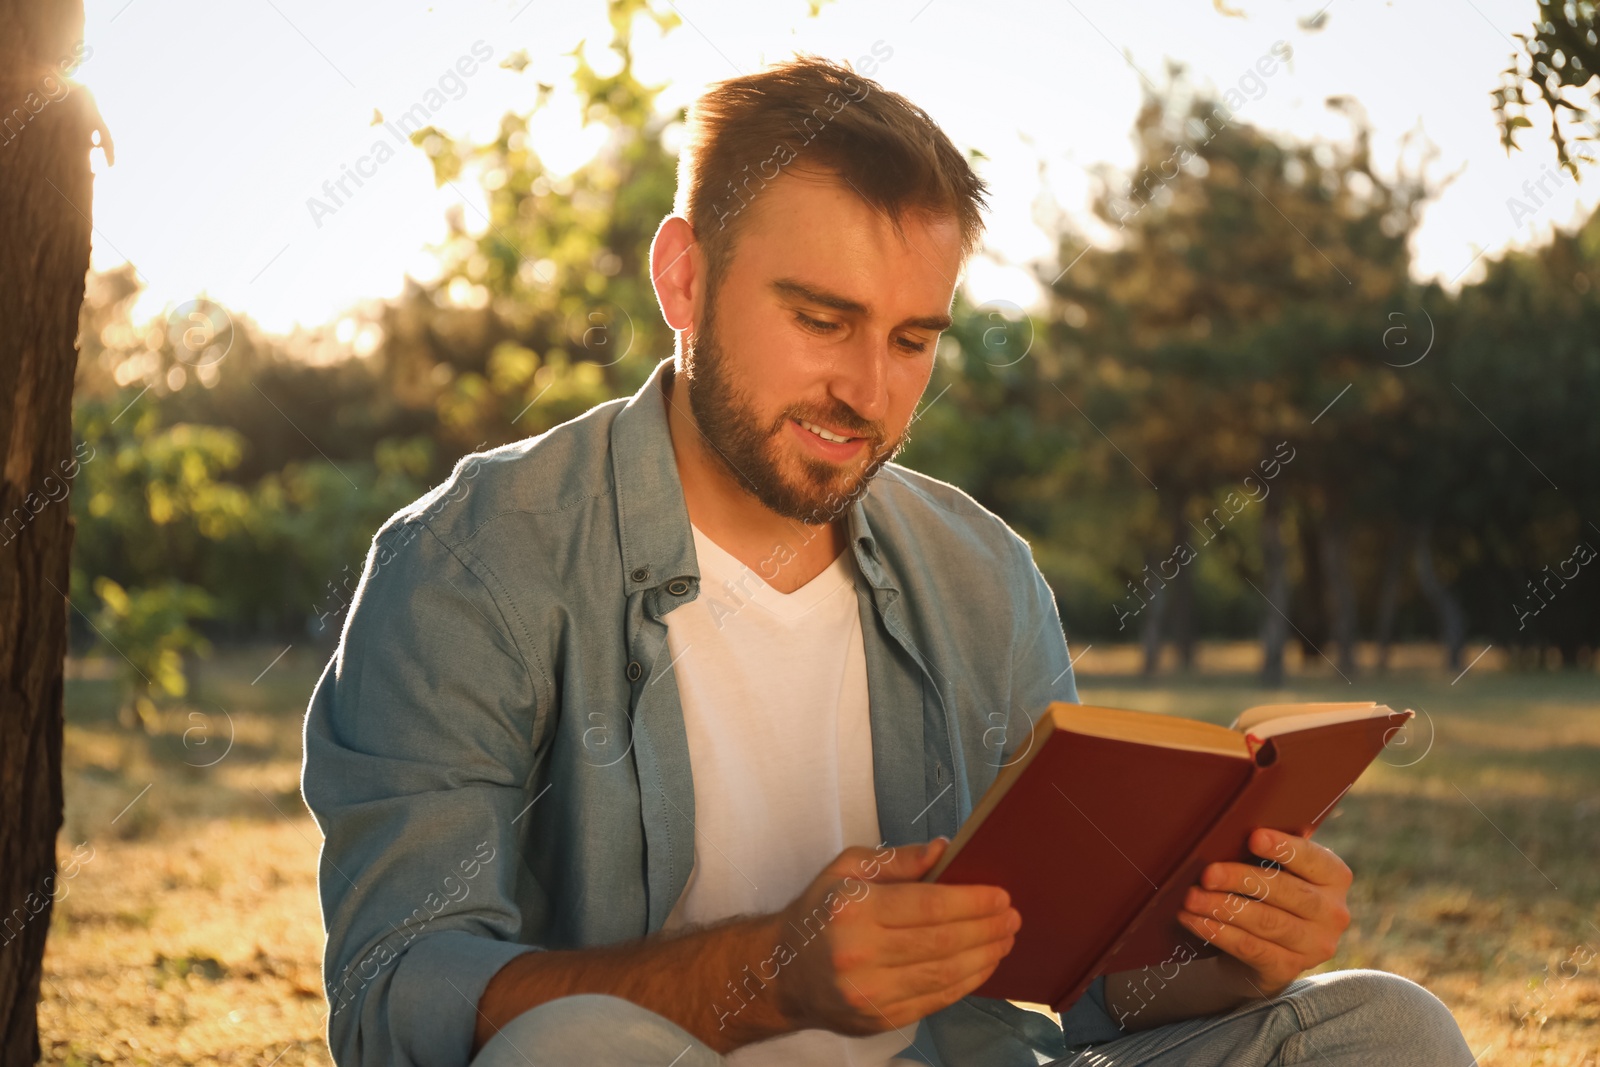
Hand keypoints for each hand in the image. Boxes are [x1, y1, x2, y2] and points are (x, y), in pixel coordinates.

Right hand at [771, 839, 1019, 1035]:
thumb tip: (944, 851)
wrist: (784, 972)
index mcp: (853, 911)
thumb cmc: (820, 913)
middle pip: (942, 942)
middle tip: (1012, 917)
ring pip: (944, 975)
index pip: (928, 906)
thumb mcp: (847, 870)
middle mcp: (859, 955)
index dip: (971, 901)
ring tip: (1004, 939)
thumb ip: (897, 860)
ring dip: (984, 957)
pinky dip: (966, 983)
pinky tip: (982, 965)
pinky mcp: (878, 1020)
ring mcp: (869, 994)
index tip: (1000, 895)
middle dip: (986, 929)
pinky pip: (934, 1001)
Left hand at [1176, 828, 1352, 998]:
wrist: (1270, 949)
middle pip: (1285, 892)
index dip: (1284, 848)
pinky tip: (1194, 921)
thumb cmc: (1270, 892)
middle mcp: (1333, 913)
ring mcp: (1314, 946)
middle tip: (1207, 874)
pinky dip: (1219, 933)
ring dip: (1223, 908)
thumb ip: (1272, 851)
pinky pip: (1251, 949)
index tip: (1253, 838)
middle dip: (1241, 880)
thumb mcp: (1281, 869)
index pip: (1313, 859)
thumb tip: (1238, 826)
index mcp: (1335, 877)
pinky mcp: (1289, 969)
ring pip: (1266, 922)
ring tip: (1191, 898)